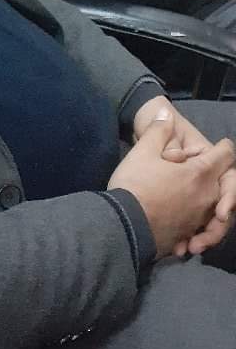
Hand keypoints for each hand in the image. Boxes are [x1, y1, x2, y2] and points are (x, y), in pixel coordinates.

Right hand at [109, 111, 234, 258]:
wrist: (123, 226)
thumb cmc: (135, 184)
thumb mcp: (143, 150)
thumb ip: (158, 130)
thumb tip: (165, 112)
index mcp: (200, 174)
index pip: (225, 154)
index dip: (223, 147)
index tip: (219, 146)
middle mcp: (207, 197)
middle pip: (224, 184)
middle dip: (214, 176)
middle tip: (196, 172)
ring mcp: (198, 219)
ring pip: (213, 209)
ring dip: (206, 204)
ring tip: (185, 199)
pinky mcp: (187, 235)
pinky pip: (198, 229)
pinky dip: (194, 228)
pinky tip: (180, 230)